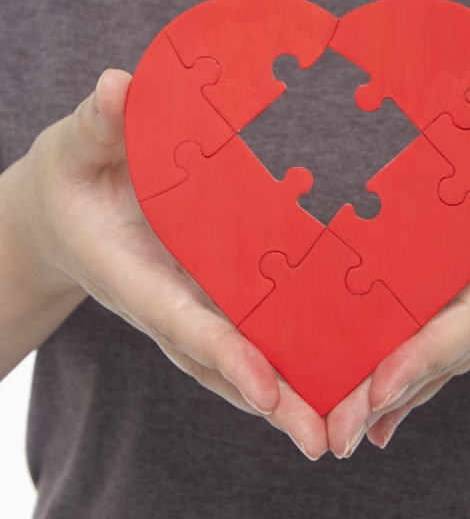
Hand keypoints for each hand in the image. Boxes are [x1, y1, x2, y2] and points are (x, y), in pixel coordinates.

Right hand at [19, 68, 327, 459]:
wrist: (70, 207)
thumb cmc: (75, 173)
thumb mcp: (78, 145)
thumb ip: (97, 125)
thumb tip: (116, 88)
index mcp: (134, 274)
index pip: (181, 320)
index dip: (223, 353)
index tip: (265, 387)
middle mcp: (169, 300)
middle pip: (221, 360)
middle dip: (270, 400)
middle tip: (321, 436)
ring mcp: (193, 301)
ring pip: (242, 354)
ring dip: (289, 391)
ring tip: (344, 421)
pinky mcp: (213, 291)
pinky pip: (253, 324)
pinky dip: (290, 351)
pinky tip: (344, 360)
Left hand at [325, 73, 469, 457]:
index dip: (428, 348)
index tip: (382, 380)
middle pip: (448, 351)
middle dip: (390, 388)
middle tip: (327, 426)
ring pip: (446, 359)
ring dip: (393, 394)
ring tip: (329, 428)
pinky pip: (454, 350)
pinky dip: (416, 383)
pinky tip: (375, 415)